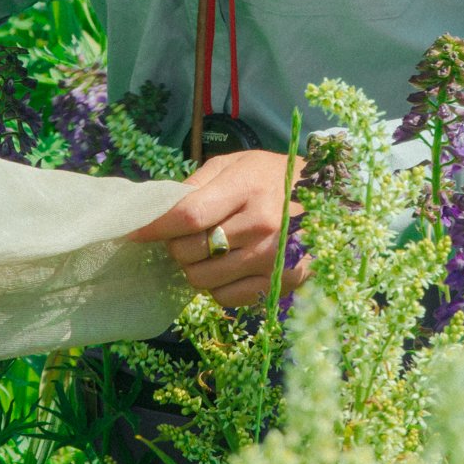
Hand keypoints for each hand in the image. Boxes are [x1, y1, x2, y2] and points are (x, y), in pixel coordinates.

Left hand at [126, 149, 310, 309]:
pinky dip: (219, 286)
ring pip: (204, 280)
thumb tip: (156, 212)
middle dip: (177, 246)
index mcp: (248, 188)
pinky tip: (231, 266)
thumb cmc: (273, 177)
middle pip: (191, 252)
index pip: (189, 215)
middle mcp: (264, 225)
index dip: (154, 227)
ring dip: (197, 267)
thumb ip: (196, 186)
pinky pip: (227, 298)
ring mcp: (275, 259)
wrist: (331, 200)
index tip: (132, 231)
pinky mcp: (283, 284)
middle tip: (187, 235)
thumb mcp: (235, 165)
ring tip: (211, 250)